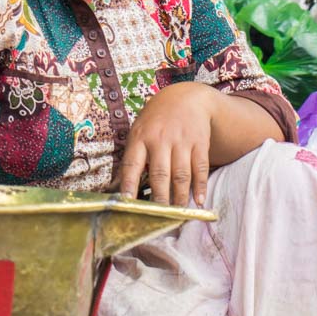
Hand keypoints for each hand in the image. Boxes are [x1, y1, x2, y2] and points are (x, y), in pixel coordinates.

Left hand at [116, 82, 214, 206]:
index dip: (129, 185)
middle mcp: (160, 139)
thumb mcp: (138, 132)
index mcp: (140, 138)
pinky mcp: (200, 142)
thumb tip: (116, 188)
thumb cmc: (155, 121)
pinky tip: (198, 200)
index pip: (132, 165)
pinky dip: (200, 186)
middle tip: (160, 217)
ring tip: (178, 214)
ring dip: (180, 197)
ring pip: (181, 174)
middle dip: (160, 198)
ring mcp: (181, 140)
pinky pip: (200, 167)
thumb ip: (131, 159)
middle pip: (160, 174)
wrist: (185, 97)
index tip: (127, 204)